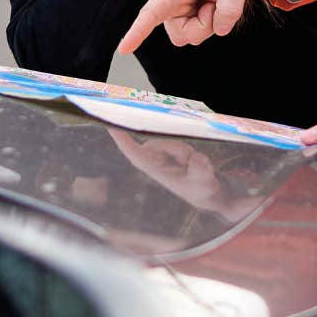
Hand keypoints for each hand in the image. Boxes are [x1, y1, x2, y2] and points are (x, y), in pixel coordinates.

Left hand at [107, 130, 258, 219]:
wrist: (206, 191)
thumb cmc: (201, 189)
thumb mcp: (205, 183)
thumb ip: (201, 170)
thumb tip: (198, 158)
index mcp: (154, 168)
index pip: (133, 152)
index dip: (121, 139)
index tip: (110, 125)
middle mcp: (154, 157)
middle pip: (160, 142)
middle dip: (179, 150)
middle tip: (191, 164)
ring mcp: (162, 150)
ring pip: (172, 140)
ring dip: (185, 152)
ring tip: (192, 166)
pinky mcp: (171, 146)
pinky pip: (178, 139)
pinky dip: (187, 151)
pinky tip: (191, 162)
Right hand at [118, 0, 272, 51]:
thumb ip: (230, 8)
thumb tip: (221, 31)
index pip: (152, 12)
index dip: (137, 31)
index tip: (123, 49)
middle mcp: (172, 1)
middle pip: (181, 34)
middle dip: (204, 26)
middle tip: (216, 2)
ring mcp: (180, 11)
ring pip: (191, 37)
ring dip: (210, 24)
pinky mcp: (190, 16)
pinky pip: (200, 33)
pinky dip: (214, 23)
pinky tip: (216, 4)